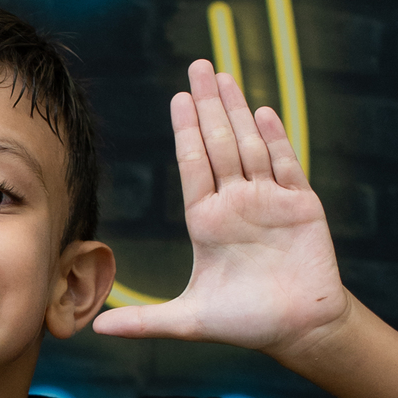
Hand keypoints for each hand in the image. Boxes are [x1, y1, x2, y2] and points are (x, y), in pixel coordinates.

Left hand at [94, 61, 347, 360]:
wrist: (298, 330)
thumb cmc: (245, 323)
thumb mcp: (188, 321)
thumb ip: (143, 321)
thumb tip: (95, 329)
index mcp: (207, 222)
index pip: (193, 166)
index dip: (185, 131)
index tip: (178, 98)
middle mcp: (236, 204)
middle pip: (220, 145)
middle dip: (209, 106)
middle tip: (199, 67)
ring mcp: (269, 201)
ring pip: (251, 146)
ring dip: (239, 112)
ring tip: (225, 78)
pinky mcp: (301, 206)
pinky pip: (287, 166)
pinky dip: (276, 140)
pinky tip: (263, 113)